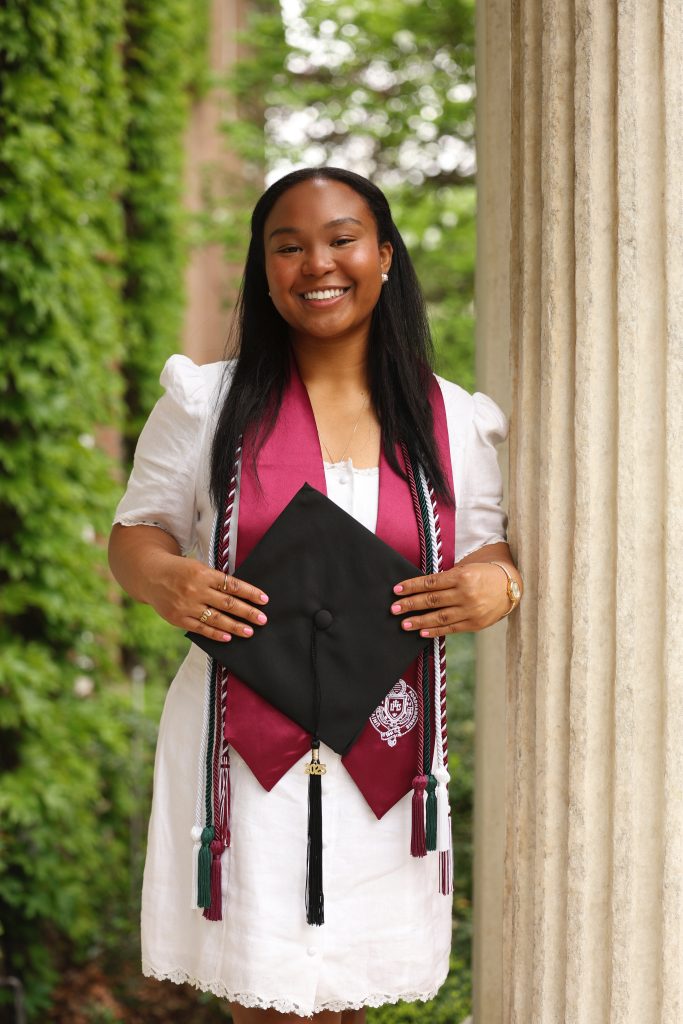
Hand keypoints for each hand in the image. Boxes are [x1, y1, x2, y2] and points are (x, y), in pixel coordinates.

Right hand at [144, 552, 268, 641]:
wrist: (151, 575)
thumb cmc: (181, 571)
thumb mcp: (199, 567)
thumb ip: (216, 580)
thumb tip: (241, 593)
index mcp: (204, 574)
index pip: (232, 585)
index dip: (250, 593)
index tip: (264, 599)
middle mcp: (196, 590)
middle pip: (227, 603)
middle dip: (247, 612)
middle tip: (262, 619)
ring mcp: (187, 606)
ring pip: (216, 618)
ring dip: (235, 626)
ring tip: (249, 632)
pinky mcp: (179, 618)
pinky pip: (201, 628)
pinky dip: (216, 633)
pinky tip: (228, 637)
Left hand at [390, 562, 516, 635]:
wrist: (509, 586)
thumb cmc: (481, 575)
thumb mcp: (465, 569)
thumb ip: (445, 579)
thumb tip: (417, 588)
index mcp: (462, 576)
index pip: (431, 582)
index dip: (412, 586)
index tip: (396, 590)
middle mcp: (466, 593)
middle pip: (432, 600)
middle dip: (411, 604)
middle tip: (394, 609)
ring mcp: (471, 610)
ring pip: (440, 617)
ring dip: (419, 620)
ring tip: (404, 623)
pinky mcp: (475, 624)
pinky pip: (451, 628)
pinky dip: (435, 630)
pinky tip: (421, 632)